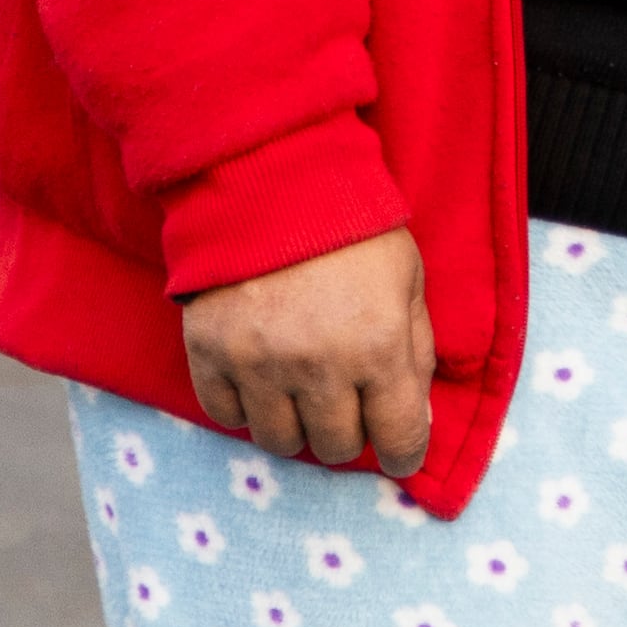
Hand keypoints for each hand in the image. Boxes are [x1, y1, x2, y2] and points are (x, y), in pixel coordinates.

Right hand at [179, 227, 432, 476]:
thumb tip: (417, 415)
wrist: (271, 175)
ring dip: (295, 422)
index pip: (400, 439)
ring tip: (300, 386)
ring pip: (280, 441)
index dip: (404, 451)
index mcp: (379, 347)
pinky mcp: (209, 353)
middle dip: (349, 429)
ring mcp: (259, 364)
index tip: (399, 447)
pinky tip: (259, 375)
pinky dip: (244, 405)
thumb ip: (417, 350)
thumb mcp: (408, 278)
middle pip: (336, 447)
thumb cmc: (353, 227)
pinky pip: (225, 416)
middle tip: (346, 398)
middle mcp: (319, 367)